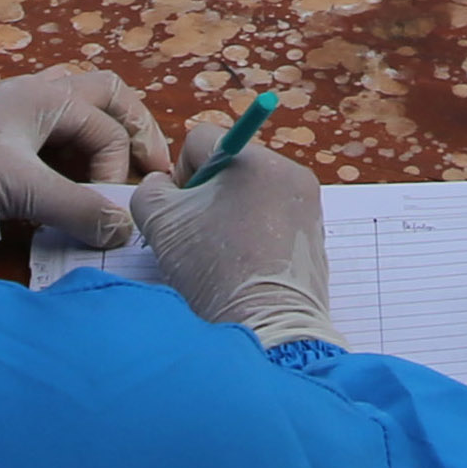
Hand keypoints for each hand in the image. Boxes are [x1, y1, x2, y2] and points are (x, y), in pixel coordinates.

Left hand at [0, 66, 175, 241]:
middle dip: (136, 129)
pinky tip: (76, 181)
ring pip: (80, 111)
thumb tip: (125, 229)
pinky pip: (56, 132)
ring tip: (123, 173)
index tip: (108, 208)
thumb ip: (76, 209)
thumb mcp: (19, 191)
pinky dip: (77, 152)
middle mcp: (38, 92)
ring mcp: (18, 110)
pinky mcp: (1, 135)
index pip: (109, 126)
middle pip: (107, 96)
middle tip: (155, 167)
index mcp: (48, 94)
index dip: (118, 169)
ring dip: (107, 138)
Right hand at [126, 111, 333, 345]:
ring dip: (230, 215)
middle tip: (198, 236)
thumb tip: (162, 186)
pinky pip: (275, 218)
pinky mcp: (316, 234)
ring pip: (252, 193)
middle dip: (207, 195)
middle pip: (231, 166)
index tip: (181, 211)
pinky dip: (255, 234)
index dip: (180, 174)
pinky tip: (245, 266)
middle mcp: (290, 172)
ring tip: (223, 256)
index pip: (202, 140)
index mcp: (255, 160)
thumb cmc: (213, 270)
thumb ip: (150, 191)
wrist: (268, 327)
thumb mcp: (161, 224)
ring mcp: (308, 204)